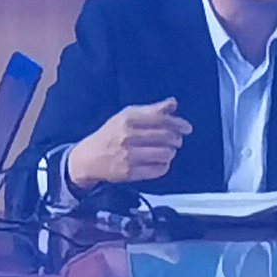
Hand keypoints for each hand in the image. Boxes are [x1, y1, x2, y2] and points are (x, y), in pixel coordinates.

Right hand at [67, 101, 189, 189]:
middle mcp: (127, 136)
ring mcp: (128, 156)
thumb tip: (173, 103)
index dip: (178, 123)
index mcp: (127, 119)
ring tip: (168, 151)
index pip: (161, 119)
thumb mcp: (126, 116)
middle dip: (176, 138)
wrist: (89, 158)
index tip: (187, 128)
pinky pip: (158, 169)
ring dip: (171, 152)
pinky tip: (161, 162)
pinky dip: (164, 165)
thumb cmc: (111, 134)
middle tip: (178, 140)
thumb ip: (151, 110)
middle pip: (165, 136)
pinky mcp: (129, 173)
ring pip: (164, 153)